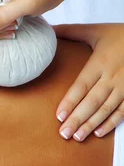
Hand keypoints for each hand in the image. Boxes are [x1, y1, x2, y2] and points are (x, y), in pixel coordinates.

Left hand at [54, 23, 123, 141]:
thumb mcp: (96, 30)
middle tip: (64, 133)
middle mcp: (112, 77)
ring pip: (106, 110)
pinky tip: (99, 132)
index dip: (70, 102)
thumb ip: (71, 31)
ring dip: (91, 124)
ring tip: (77, 136)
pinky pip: (123, 111)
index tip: (59, 116)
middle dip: (77, 119)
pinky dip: (111, 123)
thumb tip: (49, 28)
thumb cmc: (121, 35)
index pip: (81, 86)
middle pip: (92, 102)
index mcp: (100, 63)